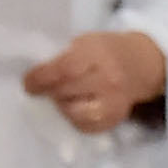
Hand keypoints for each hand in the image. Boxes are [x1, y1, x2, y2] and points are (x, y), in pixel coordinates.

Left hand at [22, 29, 167, 133]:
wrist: (139, 64)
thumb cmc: (105, 51)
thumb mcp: (86, 42)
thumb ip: (63, 56)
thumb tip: (36, 75)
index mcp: (98, 54)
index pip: (65, 69)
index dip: (42, 78)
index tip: (28, 82)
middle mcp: (108, 80)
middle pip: (66, 91)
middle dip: (47, 92)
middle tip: (38, 89)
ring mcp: (113, 102)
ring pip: (74, 112)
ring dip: (61, 105)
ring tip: (62, 96)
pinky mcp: (114, 119)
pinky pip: (84, 126)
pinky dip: (73, 118)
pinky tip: (76, 106)